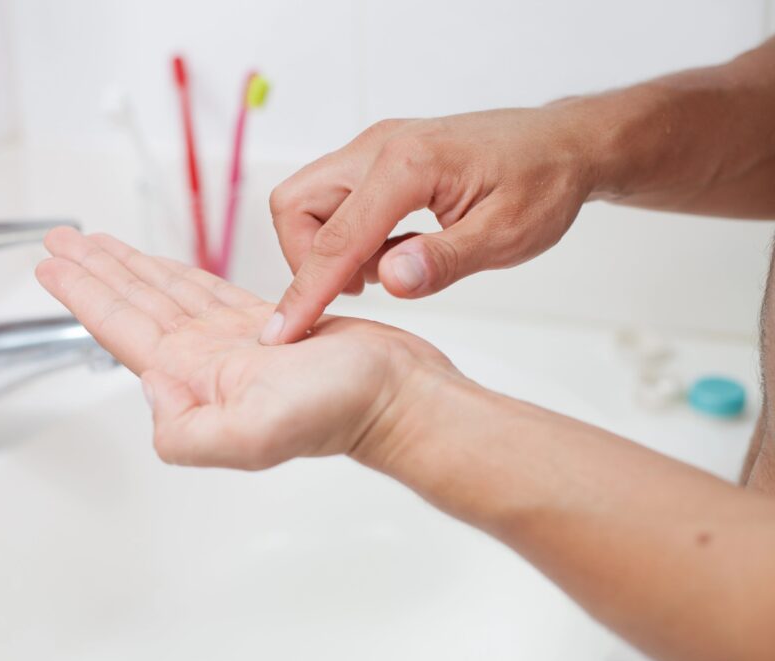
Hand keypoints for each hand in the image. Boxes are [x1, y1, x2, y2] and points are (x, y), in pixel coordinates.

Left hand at [36, 228, 460, 469]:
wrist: (397, 398)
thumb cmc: (342, 413)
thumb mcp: (252, 435)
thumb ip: (184, 428)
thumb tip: (146, 385)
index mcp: (193, 378)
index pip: (120, 327)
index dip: (81, 293)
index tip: (49, 264)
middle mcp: (206, 360)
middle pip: (134, 303)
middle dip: (95, 271)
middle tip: (60, 241)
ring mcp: (235, 343)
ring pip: (168, 292)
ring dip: (131, 267)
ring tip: (98, 245)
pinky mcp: (268, 325)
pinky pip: (209, 291)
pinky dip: (180, 273)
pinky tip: (164, 266)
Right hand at [264, 108, 595, 343]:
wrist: (561, 144)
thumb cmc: (541, 184)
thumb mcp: (506, 236)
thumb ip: (444, 260)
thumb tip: (391, 282)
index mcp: (408, 164)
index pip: (335, 238)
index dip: (305, 292)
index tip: (280, 335)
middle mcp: (378, 146)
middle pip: (295, 204)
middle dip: (306, 259)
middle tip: (361, 290)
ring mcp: (374, 148)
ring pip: (307, 200)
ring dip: (327, 247)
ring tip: (390, 267)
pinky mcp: (377, 158)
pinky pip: (333, 199)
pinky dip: (345, 235)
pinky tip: (394, 251)